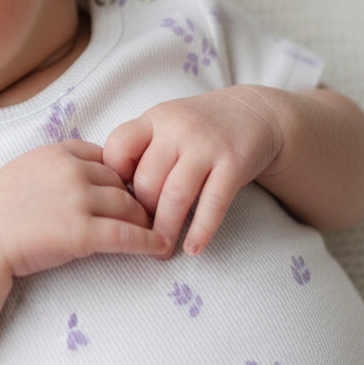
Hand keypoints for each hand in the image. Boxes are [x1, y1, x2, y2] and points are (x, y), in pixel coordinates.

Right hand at [0, 139, 169, 276]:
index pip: (105, 157)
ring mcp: (78, 201)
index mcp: (59, 153)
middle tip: (147, 214)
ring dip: (144, 220)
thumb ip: (57, 165)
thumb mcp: (26, 168)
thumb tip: (88, 169)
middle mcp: (72, 171)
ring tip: (155, 230)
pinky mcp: (82, 232)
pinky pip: (127, 235)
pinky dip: (148, 242)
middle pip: (120, 181)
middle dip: (134, 198)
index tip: (126, 190)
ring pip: (128, 205)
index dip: (118, 175)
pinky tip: (160, 247)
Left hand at [103, 87, 283, 255]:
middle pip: (145, 180)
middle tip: (139, 237)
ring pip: (175, 195)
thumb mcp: (164, 126)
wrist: (254, 113)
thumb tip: (109, 194)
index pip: (117, 149)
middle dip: (139, 215)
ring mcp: (206, 145)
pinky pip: (213, 203)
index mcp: (153, 120)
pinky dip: (201, 230)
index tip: (115, 203)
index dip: (111, 180)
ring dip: (165, 229)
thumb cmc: (198, 128)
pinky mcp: (234, 162)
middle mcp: (176, 129)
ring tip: (160, 251)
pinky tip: (193, 248)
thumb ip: (139, 151)